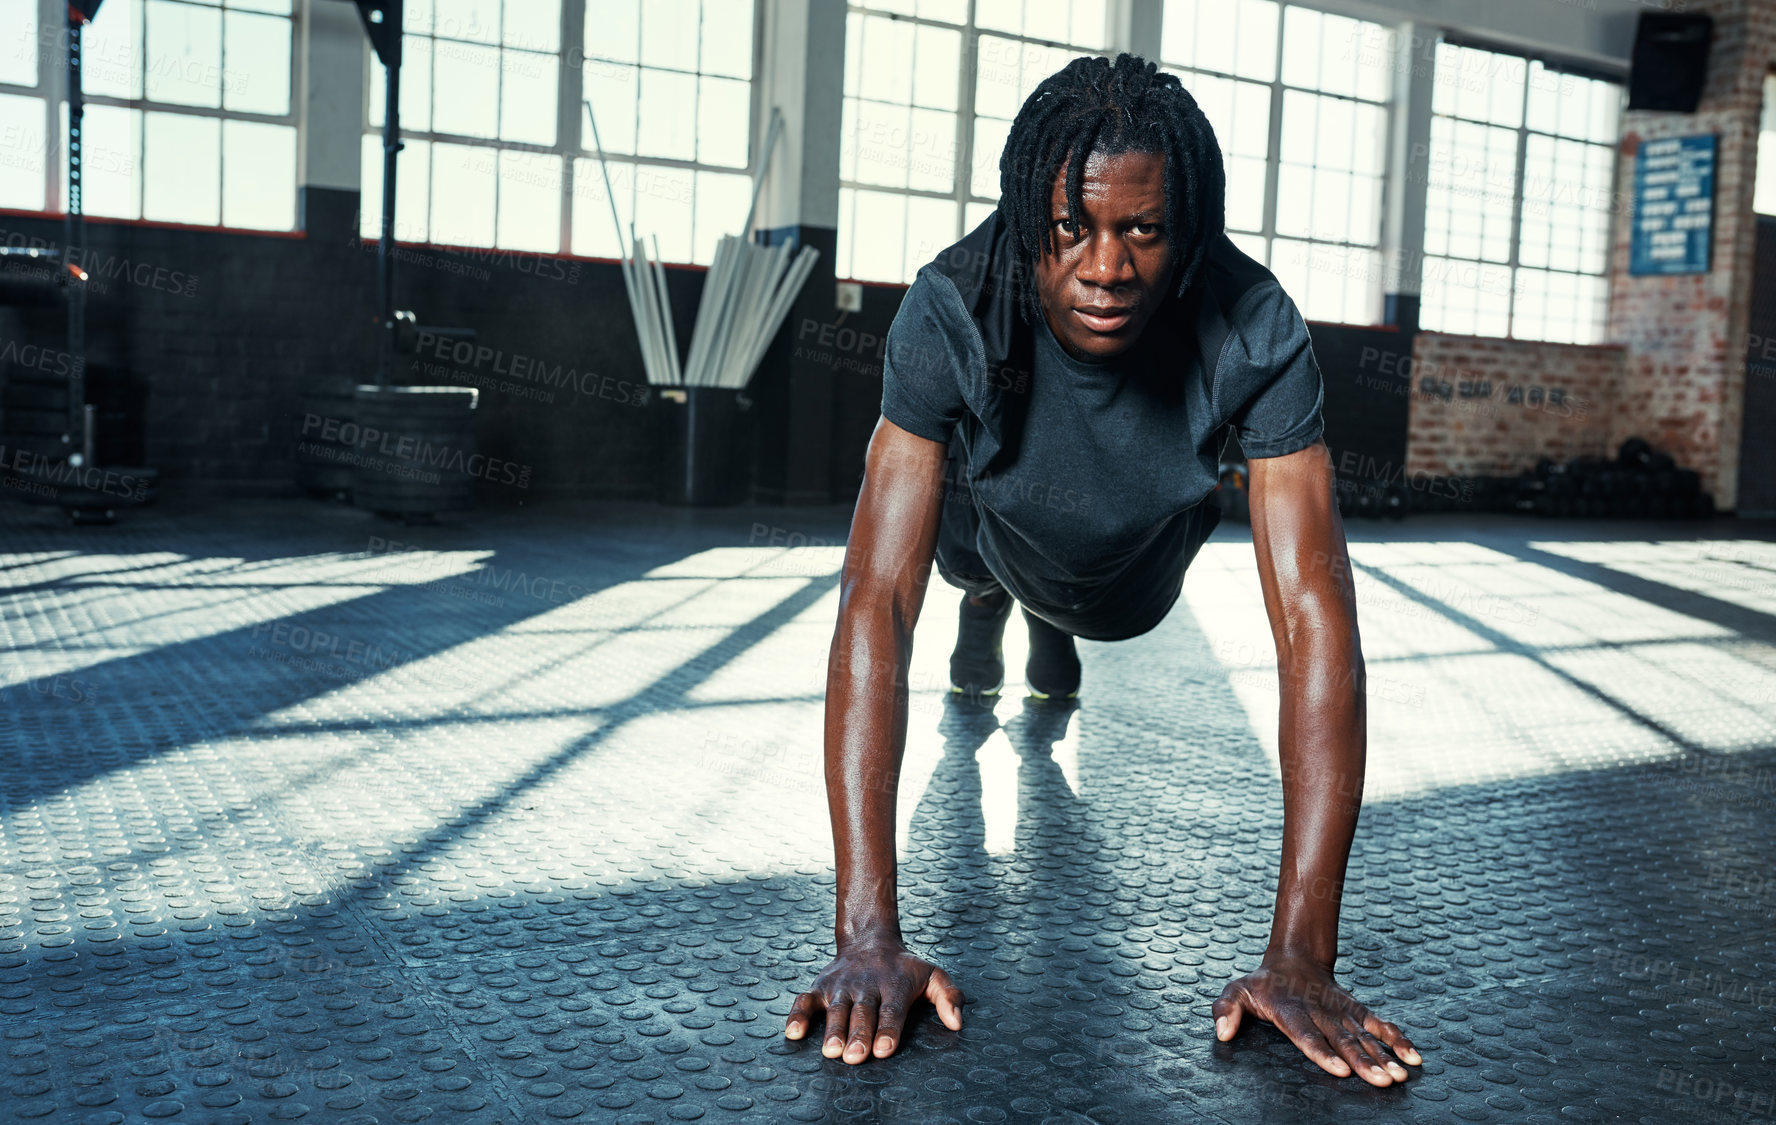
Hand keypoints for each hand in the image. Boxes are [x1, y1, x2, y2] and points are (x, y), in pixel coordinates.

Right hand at [784, 940, 964, 1062]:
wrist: (870, 940)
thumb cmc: (904, 968)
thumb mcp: (932, 975)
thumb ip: (948, 996)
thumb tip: (958, 1023)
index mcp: (894, 985)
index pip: (892, 1010)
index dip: (888, 1030)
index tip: (885, 1049)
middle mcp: (866, 986)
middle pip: (862, 1013)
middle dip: (858, 1035)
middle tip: (855, 1056)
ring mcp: (841, 986)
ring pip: (836, 1009)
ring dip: (832, 1030)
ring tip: (831, 1051)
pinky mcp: (820, 987)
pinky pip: (805, 1000)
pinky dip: (798, 1015)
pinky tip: (794, 1034)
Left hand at [1212, 953, 1421, 1085]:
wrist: (1294, 959)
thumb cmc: (1262, 984)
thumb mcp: (1237, 990)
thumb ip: (1226, 1009)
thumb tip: (1222, 1033)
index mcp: (1290, 1011)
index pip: (1306, 1034)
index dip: (1322, 1052)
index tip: (1340, 1070)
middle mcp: (1319, 1012)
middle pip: (1342, 1040)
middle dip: (1363, 1062)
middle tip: (1381, 1081)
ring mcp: (1340, 1011)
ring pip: (1364, 1036)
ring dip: (1384, 1056)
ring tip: (1399, 1076)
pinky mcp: (1356, 1010)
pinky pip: (1380, 1025)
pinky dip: (1397, 1039)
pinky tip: (1413, 1057)